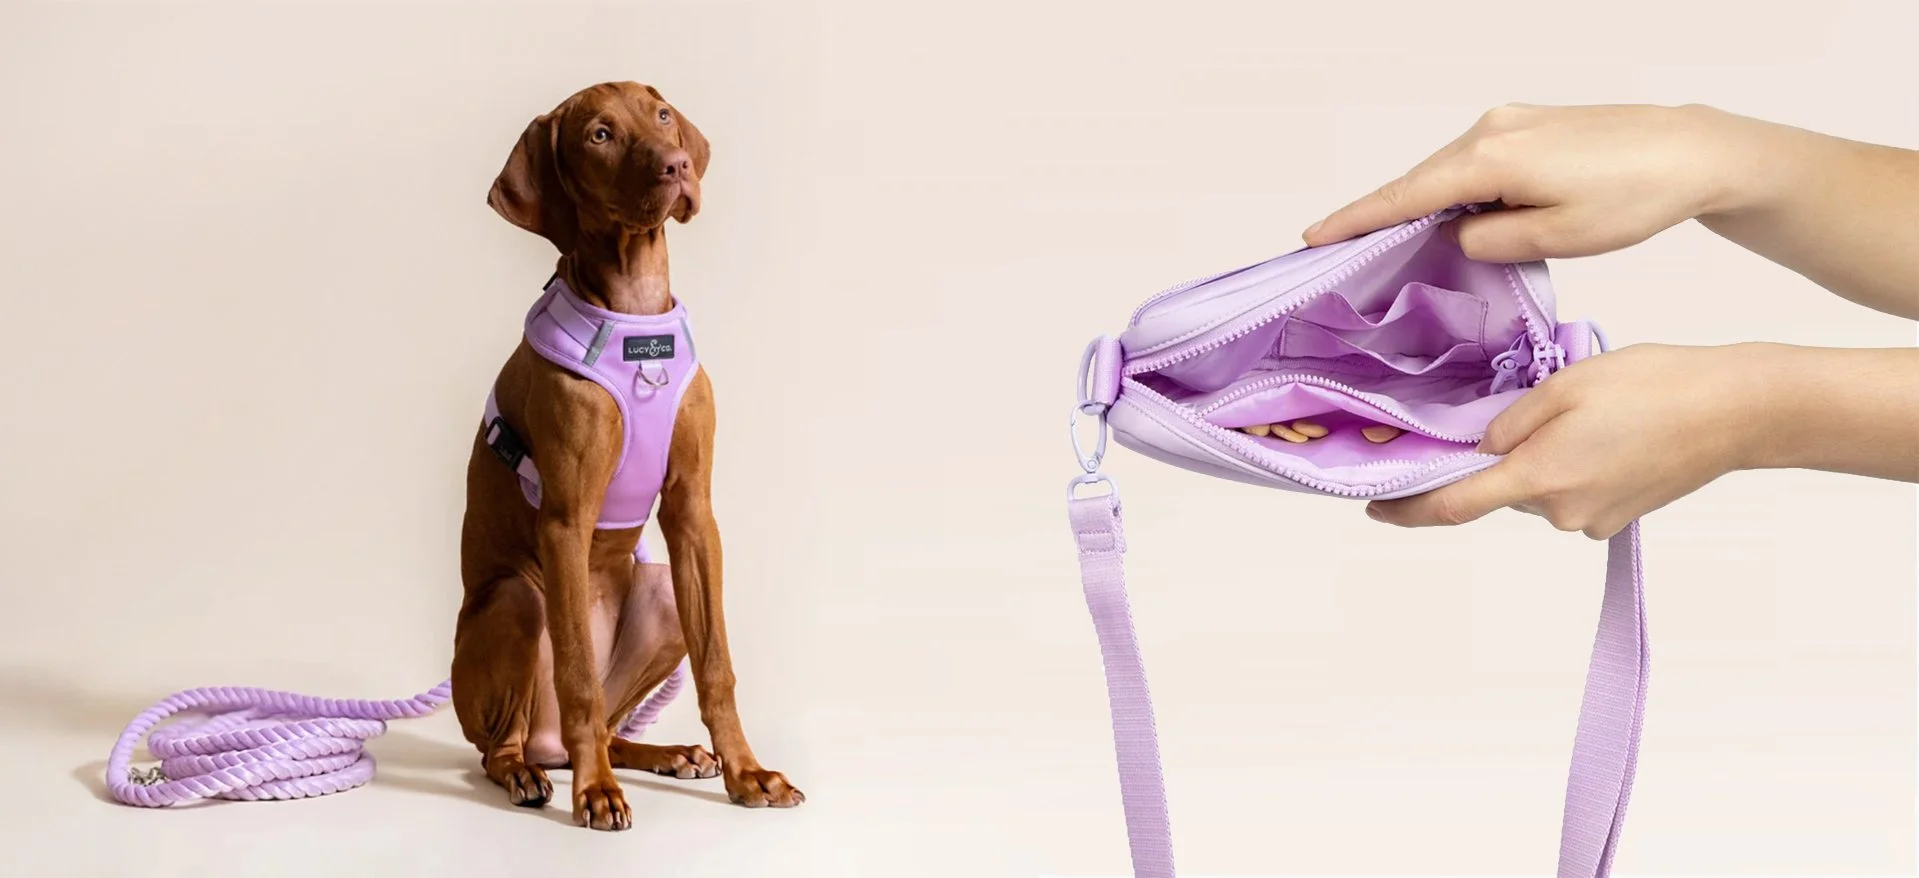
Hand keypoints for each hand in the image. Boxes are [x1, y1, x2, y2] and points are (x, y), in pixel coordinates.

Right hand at [1303, 103, 1775, 261]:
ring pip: (1448, 171)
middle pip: (1420, 180)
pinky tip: (1455, 216)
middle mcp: (1491, 129)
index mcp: (1491, 159)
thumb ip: (1489, 241)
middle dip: (1382, 214)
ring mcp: (1510, 121)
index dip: (1356, 220)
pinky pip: (1473, 160)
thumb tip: (1456, 236)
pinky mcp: (1530, 124)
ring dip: (1425, 204)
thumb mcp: (1556, 238)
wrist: (1693, 151)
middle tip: (1342, 250)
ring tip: (1396, 243)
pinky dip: (1456, 189)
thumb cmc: (1634, 197)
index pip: (1405, 196)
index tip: (1314, 238)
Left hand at [1364, 343, 1773, 538]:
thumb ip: (1509, 420)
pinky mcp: (1618, 515)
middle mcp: (1560, 511)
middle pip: (1500, 486)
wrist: (1737, 412)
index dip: (1406, 509)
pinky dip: (1573, 462)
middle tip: (1535, 407)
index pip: (1452, 506)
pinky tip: (1607, 430)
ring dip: (1541, 454)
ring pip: (1537, 485)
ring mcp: (1592, 518)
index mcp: (1538, 477)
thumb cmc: (1655, 387)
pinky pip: (1572, 489)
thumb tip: (1480, 446)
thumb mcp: (1565, 385)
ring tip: (1587, 411)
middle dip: (1499, 454)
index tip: (1373, 507)